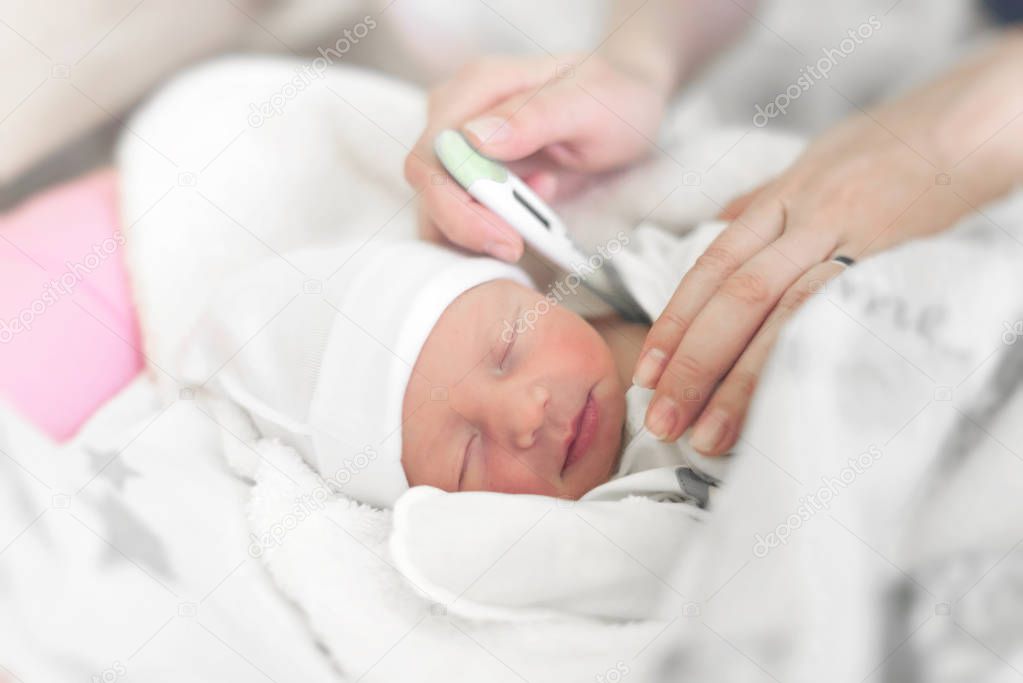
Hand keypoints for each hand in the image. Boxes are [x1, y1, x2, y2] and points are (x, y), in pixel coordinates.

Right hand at [404, 53, 670, 261]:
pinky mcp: (469, 174)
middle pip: (429, 186)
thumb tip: (474, 138)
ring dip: (479, 231)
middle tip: (518, 245)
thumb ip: (535, 117)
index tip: (506, 237)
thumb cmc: (613, 100)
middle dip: (469, 227)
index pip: (434, 155)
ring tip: (535, 220)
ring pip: (437, 207)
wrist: (627, 108)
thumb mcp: (591, 105)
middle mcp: (456, 113)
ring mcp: (459, 145)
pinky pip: (458, 215)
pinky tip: (530, 217)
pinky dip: (486, 231)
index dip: (457, 207)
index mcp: (478, 86)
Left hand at [634, 33, 1022, 453]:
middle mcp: (812, 220)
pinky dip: (805, 365)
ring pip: (786, 315)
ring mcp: (859, 244)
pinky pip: (844, 322)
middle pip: (738, 297)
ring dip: (739, 380)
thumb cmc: (893, 145)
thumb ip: (764, 203)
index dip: (674, 323)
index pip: (713, 266)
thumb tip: (717, 229)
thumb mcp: (814, 162)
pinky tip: (780, 405)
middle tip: (663, 420)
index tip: (646, 374)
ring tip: (708, 436)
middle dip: (693, 363)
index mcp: (785, 197)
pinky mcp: (901, 268)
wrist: (974, 125)